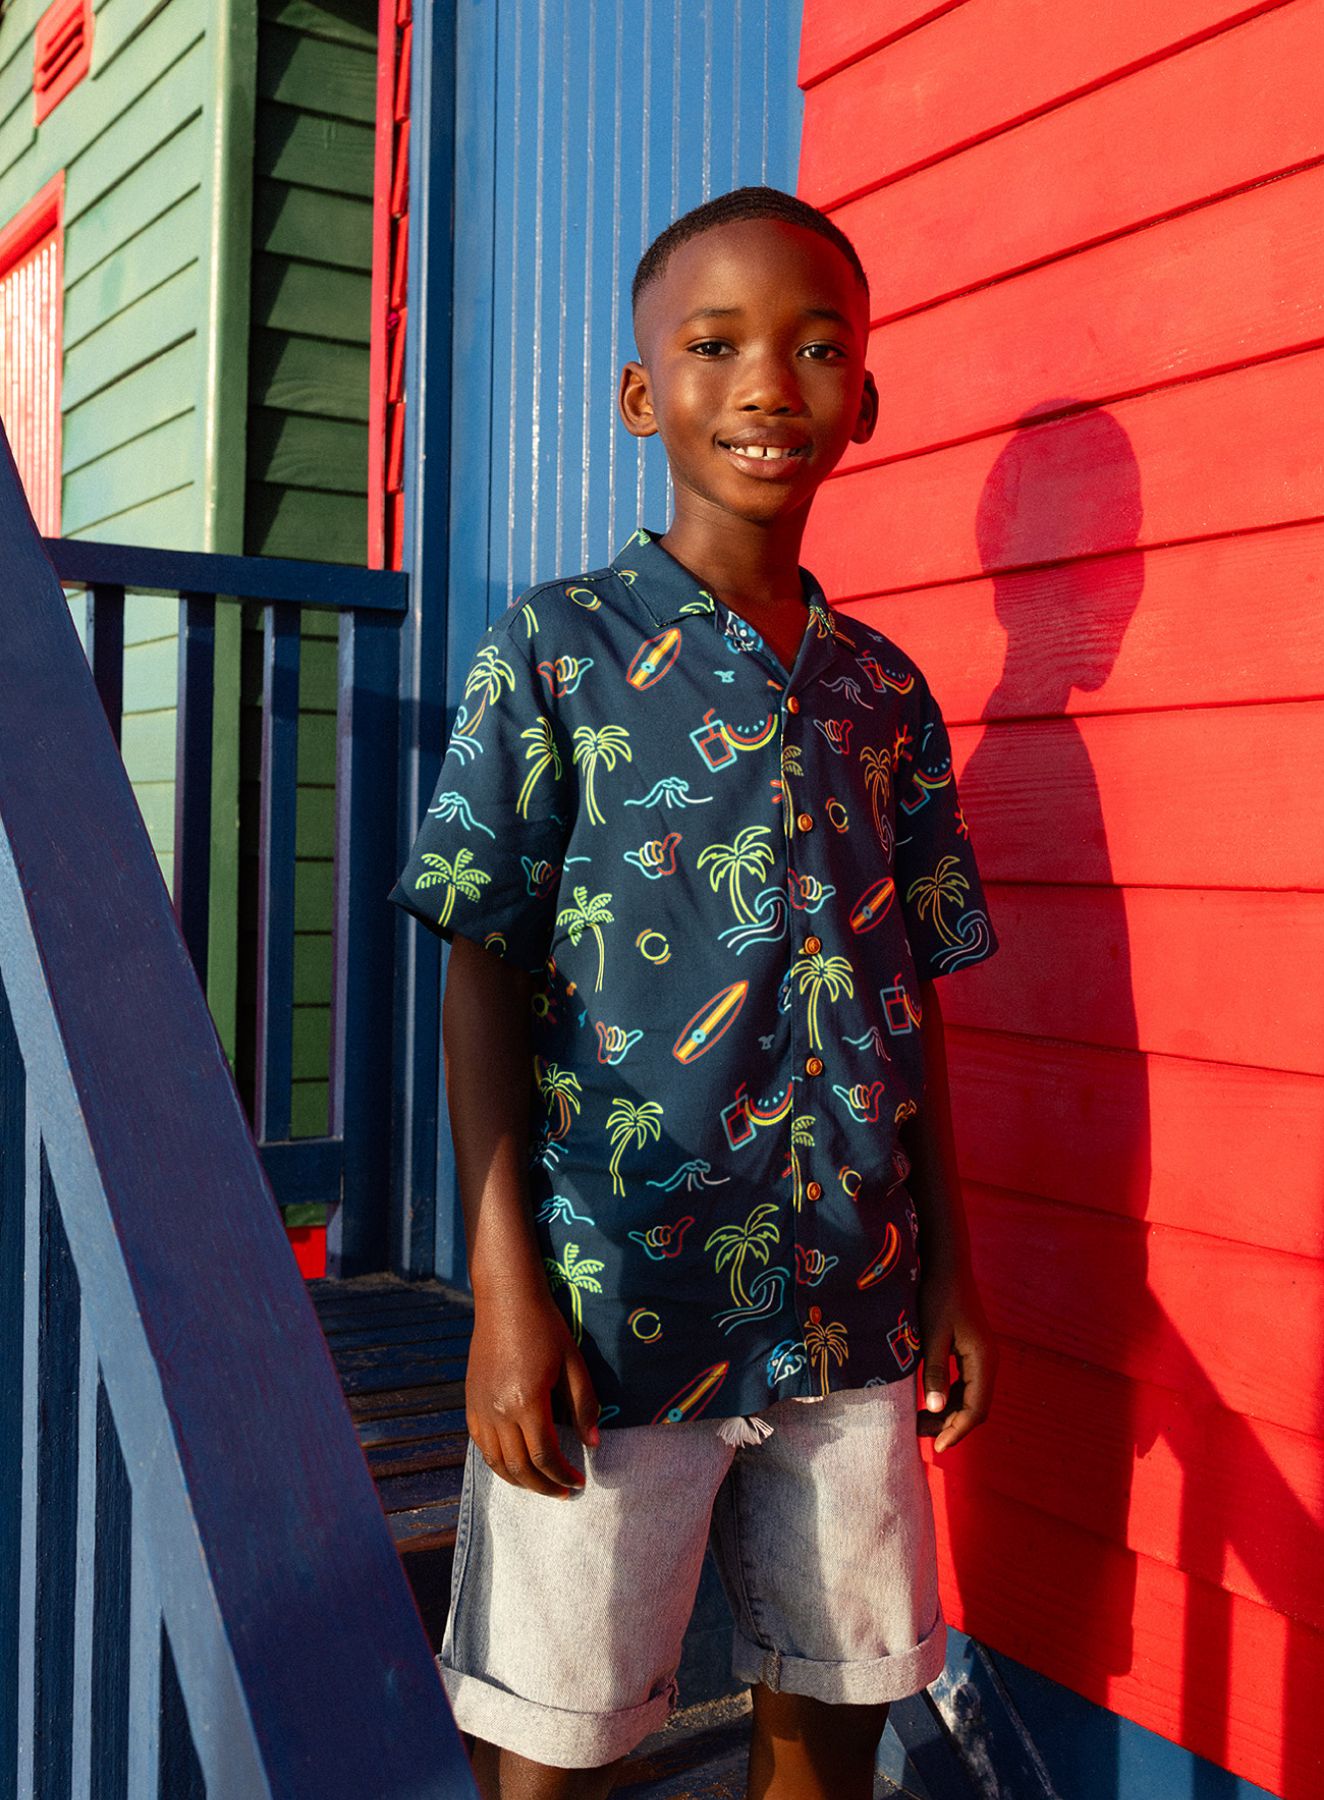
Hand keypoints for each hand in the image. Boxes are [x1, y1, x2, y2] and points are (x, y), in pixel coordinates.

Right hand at [465, 1274, 600, 1496]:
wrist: (506, 1301)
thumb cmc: (545, 1329)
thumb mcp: (573, 1364)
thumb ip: (584, 1406)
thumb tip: (592, 1445)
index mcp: (527, 1403)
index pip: (545, 1456)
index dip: (563, 1475)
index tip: (579, 1483)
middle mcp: (498, 1412)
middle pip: (520, 1467)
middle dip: (544, 1486)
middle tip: (563, 1492)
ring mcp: (480, 1409)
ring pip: (496, 1462)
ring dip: (520, 1481)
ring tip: (541, 1485)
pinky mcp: (470, 1403)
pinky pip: (481, 1446)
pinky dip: (497, 1463)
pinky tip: (515, 1465)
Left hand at [915, 1259, 997, 1454]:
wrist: (947, 1266)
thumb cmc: (937, 1296)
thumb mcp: (932, 1335)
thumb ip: (934, 1372)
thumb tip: (934, 1409)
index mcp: (983, 1360)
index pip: (976, 1408)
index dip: (957, 1430)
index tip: (938, 1447)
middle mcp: (988, 1361)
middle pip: (976, 1407)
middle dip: (951, 1425)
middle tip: (923, 1437)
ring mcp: (982, 1356)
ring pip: (971, 1397)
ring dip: (949, 1413)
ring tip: (921, 1424)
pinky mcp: (972, 1351)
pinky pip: (966, 1385)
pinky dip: (950, 1398)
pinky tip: (929, 1402)